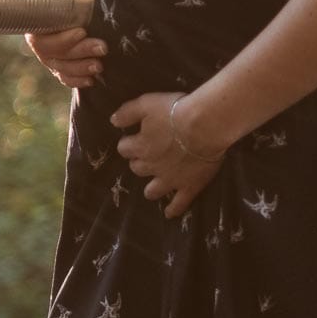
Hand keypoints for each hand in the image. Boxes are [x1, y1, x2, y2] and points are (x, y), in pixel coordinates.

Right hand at [25, 25, 106, 88]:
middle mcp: (39, 42)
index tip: (82, 31)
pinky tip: (91, 81)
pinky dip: (77, 81)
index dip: (62, 39)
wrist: (75, 0)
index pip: (43, 39)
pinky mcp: (60, 66)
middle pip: (54, 55)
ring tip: (100, 65)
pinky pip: (64, 78)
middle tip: (102, 47)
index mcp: (35, 23)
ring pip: (61, 68)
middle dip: (80, 52)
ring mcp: (49, 56)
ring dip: (81, 68)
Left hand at [111, 91, 226, 218]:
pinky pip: (179, 203)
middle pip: (137, 168)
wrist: (204, 126)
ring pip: (152, 190)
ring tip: (154, 185)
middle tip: (150, 155)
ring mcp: (170, 179)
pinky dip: (174, 209)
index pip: (124, 148)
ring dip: (151, 187)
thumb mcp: (146, 104)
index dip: (129, 143)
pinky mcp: (189, 186)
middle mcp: (151, 166)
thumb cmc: (174, 111)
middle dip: (140, 162)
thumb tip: (113, 121)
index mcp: (139, 147)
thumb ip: (127, 113)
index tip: (135, 138)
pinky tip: (169, 213)